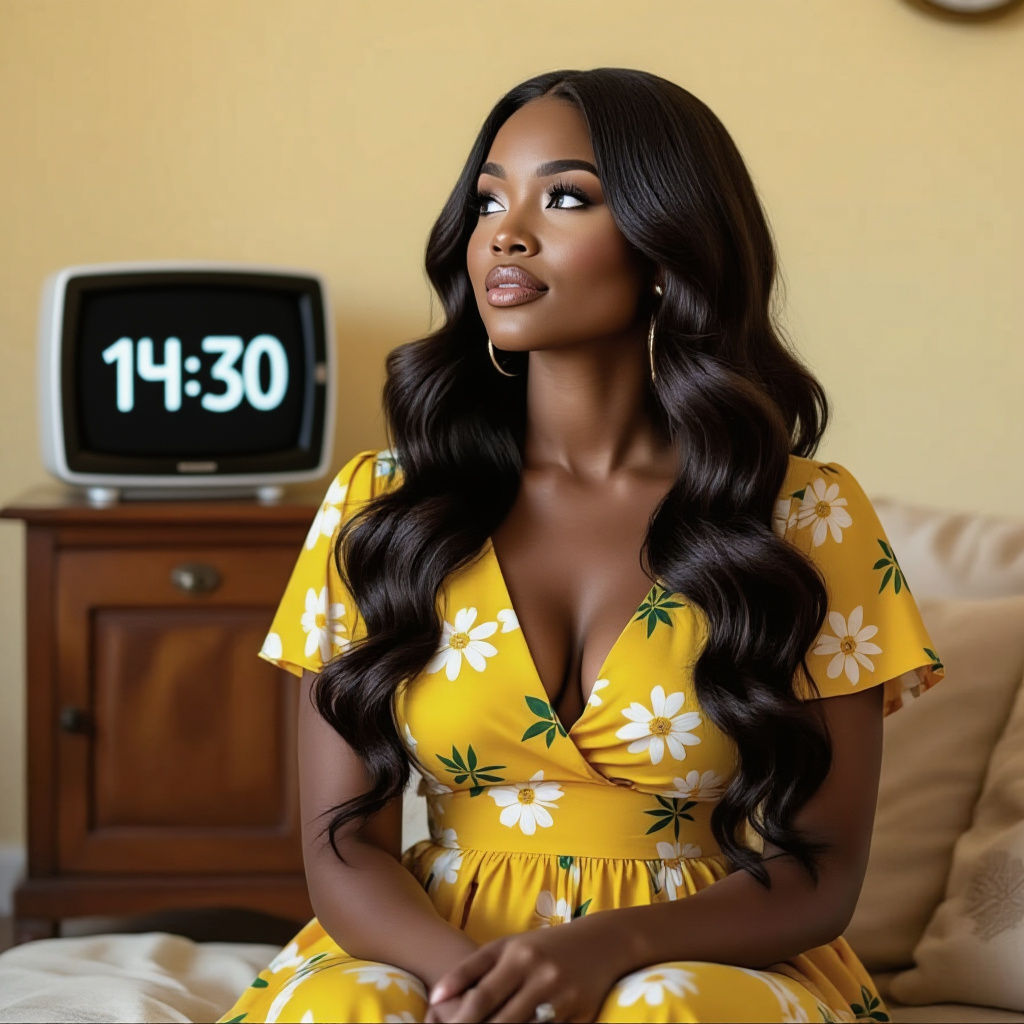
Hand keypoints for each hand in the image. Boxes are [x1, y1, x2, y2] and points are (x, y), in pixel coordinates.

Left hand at [424, 922, 620, 1022]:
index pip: (482, 997)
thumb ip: (469, 969)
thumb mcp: (506, 947)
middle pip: (502, 1022)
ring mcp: (564, 999)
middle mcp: (541, 977)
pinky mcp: (583, 1017)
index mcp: (519, 956)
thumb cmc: (541, 946)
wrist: (602, 942)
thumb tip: (434, 999)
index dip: (459, 1021)